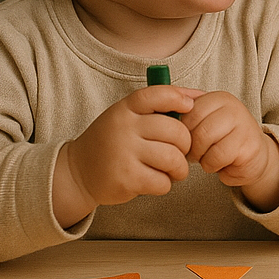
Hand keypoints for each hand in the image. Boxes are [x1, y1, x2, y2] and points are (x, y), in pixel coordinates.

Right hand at [53, 85, 194, 225]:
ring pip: (172, 158)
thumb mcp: (129, 116)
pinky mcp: (126, 179)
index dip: (179, 98)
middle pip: (176, 131)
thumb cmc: (113, 141)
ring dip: (179, 168)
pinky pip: (162, 181)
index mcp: (126, 108)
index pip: (158, 95)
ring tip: (174, 170)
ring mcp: (124, 153)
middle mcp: (124, 127)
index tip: (190, 107)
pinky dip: (165, 184)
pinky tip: (156, 180)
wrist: (78, 172)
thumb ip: (160, 105)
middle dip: (186, 145)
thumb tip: (200, 95)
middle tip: (180, 152)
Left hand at [182, 90, 278, 211]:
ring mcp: (243, 125)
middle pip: (194, 125)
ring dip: (200, 156)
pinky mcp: (249, 145)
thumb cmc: (222, 140)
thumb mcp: (203, 123)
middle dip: (190, 144)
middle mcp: (232, 107)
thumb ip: (184, 114)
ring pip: (204, 140)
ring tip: (207, 156)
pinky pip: (217, 157)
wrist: (254, 157)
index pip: (187, 110)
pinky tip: (219, 163)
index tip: (186, 138)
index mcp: (218, 98)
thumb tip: (156, 108)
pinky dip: (212, 165)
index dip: (181, 129)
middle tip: (195, 152)